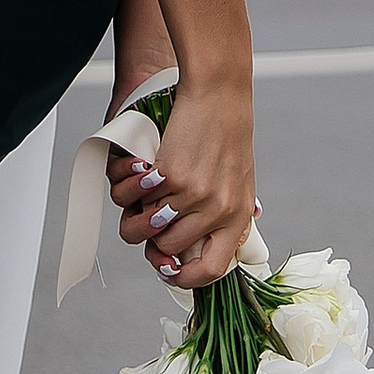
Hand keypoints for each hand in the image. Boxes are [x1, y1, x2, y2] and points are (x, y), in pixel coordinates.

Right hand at [110, 78, 255, 288]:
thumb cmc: (227, 135)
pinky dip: (133, 186)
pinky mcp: (171, 175)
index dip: (184, 278)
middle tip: (149, 215)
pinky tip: (141, 169)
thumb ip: (227, 214)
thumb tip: (204, 249)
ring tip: (143, 193)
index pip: (212, 270)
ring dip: (139, 212)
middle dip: (153, 237)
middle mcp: (218, 210)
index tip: (168, 269)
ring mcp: (194, 195)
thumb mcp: (240, 181)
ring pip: (151, 228)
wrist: (219, 95)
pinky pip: (140, 198)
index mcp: (238, 217)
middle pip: (170, 249)